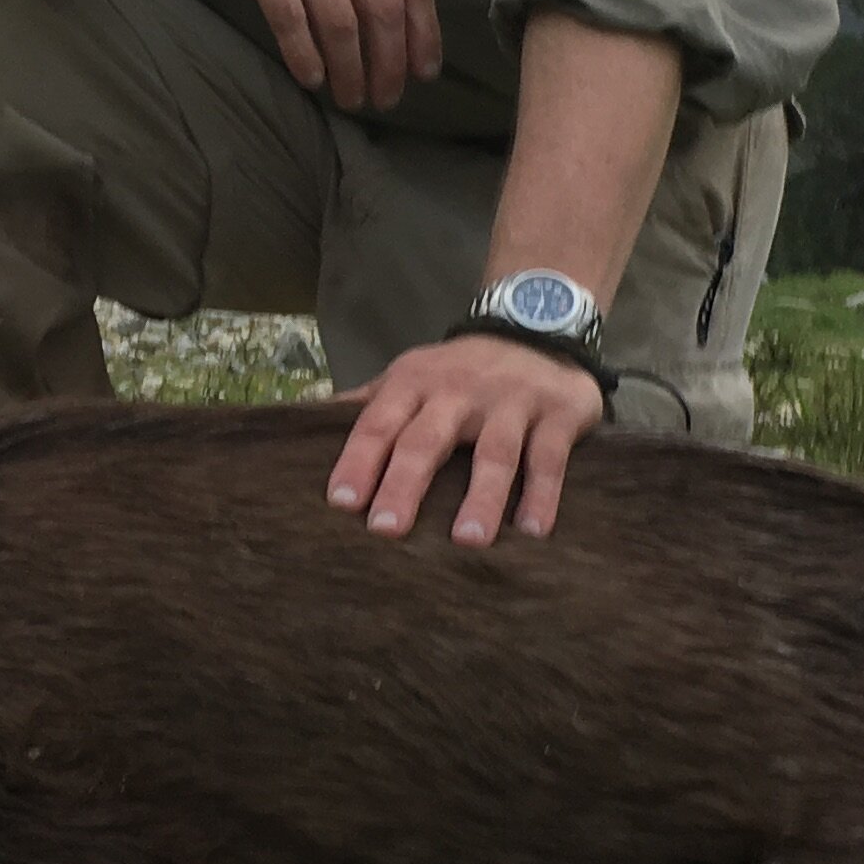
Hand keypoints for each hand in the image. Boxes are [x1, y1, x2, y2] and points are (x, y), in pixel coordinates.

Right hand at [144, 0, 443, 110]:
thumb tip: (400, 23)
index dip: (423, 35)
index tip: (424, 73)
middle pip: (382, 9)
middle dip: (390, 64)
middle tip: (385, 98)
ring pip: (340, 23)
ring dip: (350, 71)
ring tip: (351, 98)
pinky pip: (291, 21)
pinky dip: (305, 57)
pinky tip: (312, 79)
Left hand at [327, 332, 605, 544]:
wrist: (536, 322)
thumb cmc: (460, 369)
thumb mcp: (411, 374)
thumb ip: (367, 404)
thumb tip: (307, 425)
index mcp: (414, 383)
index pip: (378, 424)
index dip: (358, 462)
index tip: (341, 503)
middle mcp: (459, 391)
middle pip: (427, 440)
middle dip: (405, 484)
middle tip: (386, 530)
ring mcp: (511, 402)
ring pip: (493, 453)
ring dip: (480, 497)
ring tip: (466, 541)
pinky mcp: (557, 414)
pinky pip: (548, 458)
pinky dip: (542, 494)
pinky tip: (532, 531)